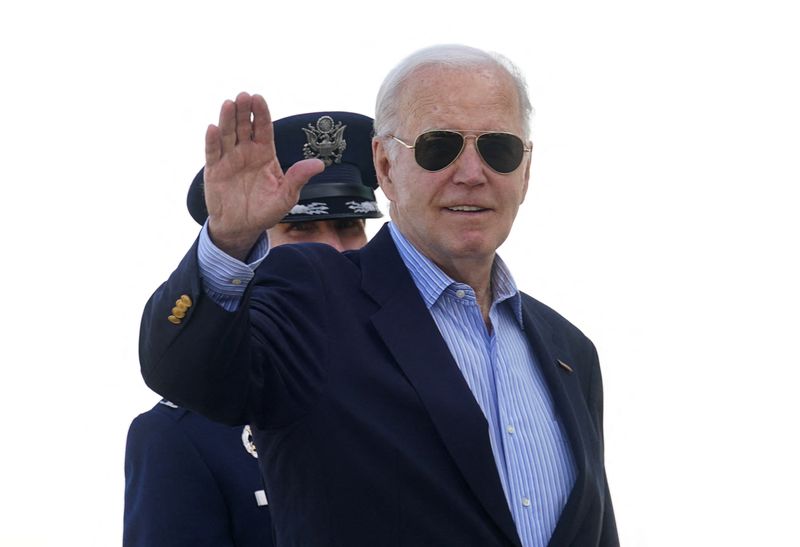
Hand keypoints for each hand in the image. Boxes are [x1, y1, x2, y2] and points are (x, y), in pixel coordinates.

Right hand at [203, 92, 324, 259]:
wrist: (242, 228)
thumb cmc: (266, 211)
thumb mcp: (286, 197)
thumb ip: (298, 179)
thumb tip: (319, 164)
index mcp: (264, 153)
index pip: (263, 128)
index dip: (261, 113)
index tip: (259, 98)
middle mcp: (246, 152)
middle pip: (244, 126)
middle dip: (244, 111)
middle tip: (243, 95)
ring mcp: (229, 159)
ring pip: (227, 135)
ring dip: (227, 119)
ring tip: (228, 104)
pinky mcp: (214, 170)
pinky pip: (213, 153)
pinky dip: (212, 141)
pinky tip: (213, 128)